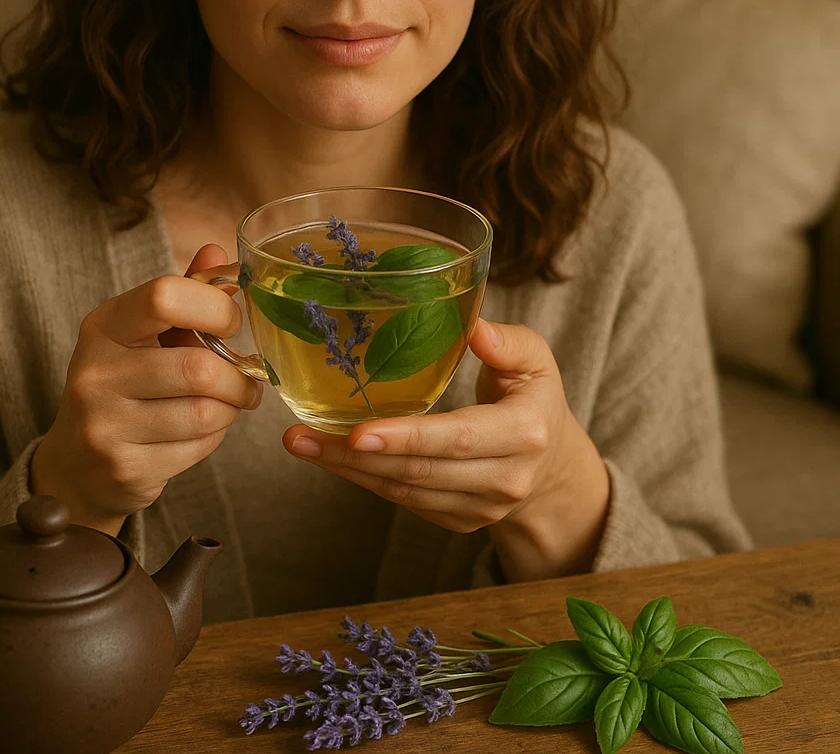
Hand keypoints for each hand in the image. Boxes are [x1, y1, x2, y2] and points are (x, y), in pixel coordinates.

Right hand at [31, 244, 263, 534]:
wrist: (78, 464)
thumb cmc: (123, 384)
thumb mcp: (142, 333)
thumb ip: (183, 293)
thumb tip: (218, 251)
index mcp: (104, 325)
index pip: (164, 297)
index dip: (215, 308)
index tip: (230, 324)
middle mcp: (95, 372)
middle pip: (197, 367)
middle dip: (237, 376)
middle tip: (245, 378)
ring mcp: (105, 424)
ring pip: (204, 412)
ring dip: (230, 408)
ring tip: (226, 403)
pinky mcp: (124, 467)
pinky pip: (197, 447)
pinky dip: (214, 438)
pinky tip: (200, 431)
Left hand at [282, 318, 609, 579]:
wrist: (551, 467)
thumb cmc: (532, 399)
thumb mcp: (536, 361)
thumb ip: (509, 344)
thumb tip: (475, 327)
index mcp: (524, 434)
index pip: (457, 439)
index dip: (406, 438)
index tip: (358, 432)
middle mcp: (505, 479)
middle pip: (419, 472)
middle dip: (354, 457)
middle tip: (299, 436)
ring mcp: (481, 508)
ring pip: (404, 491)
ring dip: (347, 470)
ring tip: (300, 443)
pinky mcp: (459, 521)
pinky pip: (404, 502)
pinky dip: (365, 480)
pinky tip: (332, 456)